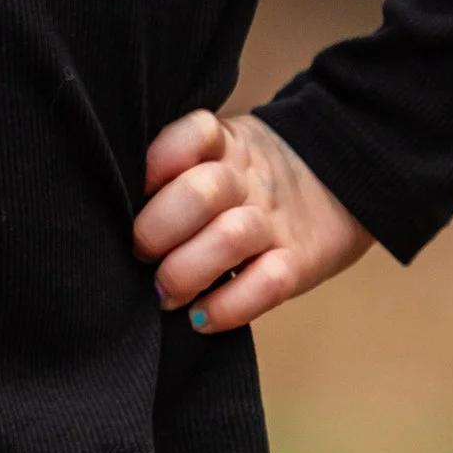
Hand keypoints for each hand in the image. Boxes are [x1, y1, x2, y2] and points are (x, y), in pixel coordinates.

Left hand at [132, 107, 372, 332]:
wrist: (341, 182)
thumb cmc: (249, 177)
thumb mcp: (220, 152)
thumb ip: (176, 170)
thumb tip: (110, 211)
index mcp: (225, 145)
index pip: (193, 134)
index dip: (156, 162)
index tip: (132, 192)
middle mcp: (249, 178)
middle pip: (201, 192)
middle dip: (157, 230)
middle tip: (140, 254)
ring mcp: (276, 220)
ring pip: (230, 239)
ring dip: (185, 272)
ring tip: (164, 294)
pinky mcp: (300, 261)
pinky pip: (267, 285)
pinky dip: (228, 307)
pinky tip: (201, 318)